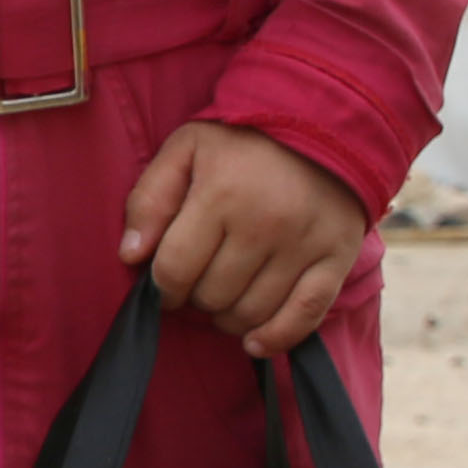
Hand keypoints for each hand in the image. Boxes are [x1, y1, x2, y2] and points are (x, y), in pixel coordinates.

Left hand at [119, 120, 370, 355]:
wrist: (324, 126)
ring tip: (225, 296)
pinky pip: (304, 316)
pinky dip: (276, 338)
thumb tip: (130, 256)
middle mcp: (265, 223)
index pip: (175, 269)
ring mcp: (304, 244)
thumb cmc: (243, 141)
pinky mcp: (337, 259)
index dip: (162, 287)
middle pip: (212, 296)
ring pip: (251, 312)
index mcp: (221, 194)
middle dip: (196, 296)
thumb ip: (150, 199)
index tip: (165, 284)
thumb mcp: (185, 150)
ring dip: (228, 317)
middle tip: (201, 279)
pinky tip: (253, 341)